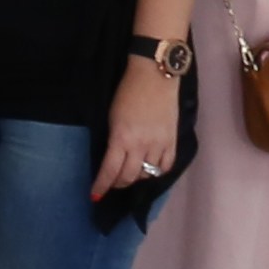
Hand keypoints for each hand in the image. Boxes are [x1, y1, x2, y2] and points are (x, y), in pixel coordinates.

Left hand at [88, 58, 181, 202]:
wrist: (154, 74)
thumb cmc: (127, 91)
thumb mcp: (112, 117)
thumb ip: (114, 140)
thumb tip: (112, 158)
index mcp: (122, 138)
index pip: (110, 170)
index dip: (102, 185)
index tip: (95, 195)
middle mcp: (141, 145)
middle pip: (129, 176)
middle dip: (117, 184)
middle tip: (112, 184)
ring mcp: (159, 144)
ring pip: (147, 174)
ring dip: (136, 179)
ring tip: (129, 176)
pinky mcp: (172, 140)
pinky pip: (166, 166)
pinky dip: (157, 172)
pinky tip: (150, 171)